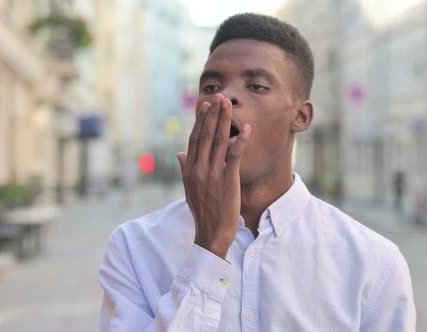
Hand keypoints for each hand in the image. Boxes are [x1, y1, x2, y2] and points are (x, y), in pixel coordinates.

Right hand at [177, 94, 250, 258]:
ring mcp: (213, 174)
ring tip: (229, 104)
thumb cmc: (202, 211)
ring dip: (225, 121)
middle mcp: (199, 169)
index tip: (206, 105)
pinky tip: (246, 128)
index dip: (201, 120)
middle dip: (213, 114)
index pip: (195, 139)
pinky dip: (241, 141)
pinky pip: (234, 156)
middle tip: (219, 96)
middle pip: (206, 135)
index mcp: (190, 169)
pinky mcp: (228, 181)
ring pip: (219, 141)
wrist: (210, 232)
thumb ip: (185, 169)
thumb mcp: (189, 188)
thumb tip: (180, 153)